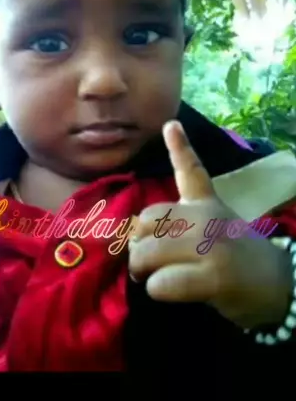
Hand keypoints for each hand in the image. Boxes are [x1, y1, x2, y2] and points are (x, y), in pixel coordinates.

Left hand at [128, 120, 292, 329]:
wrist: (279, 285)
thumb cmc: (236, 256)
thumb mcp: (212, 226)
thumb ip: (178, 223)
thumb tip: (135, 235)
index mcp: (207, 203)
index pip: (191, 170)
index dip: (180, 147)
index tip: (170, 124)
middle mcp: (206, 217)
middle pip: (146, 221)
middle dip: (137, 244)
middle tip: (146, 260)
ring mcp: (210, 245)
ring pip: (147, 252)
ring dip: (142, 271)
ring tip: (152, 277)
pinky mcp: (213, 276)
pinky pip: (160, 282)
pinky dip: (156, 290)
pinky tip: (171, 291)